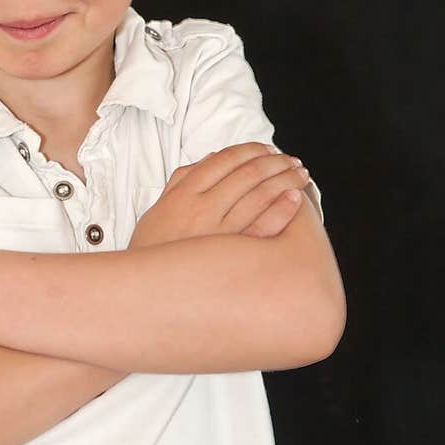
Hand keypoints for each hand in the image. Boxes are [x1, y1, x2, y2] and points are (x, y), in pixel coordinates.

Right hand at [128, 143, 309, 249]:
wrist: (146, 294)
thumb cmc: (154, 252)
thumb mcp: (158, 210)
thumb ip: (181, 181)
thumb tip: (209, 159)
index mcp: (182, 194)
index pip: (223, 160)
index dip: (250, 150)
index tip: (266, 149)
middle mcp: (200, 209)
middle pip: (246, 173)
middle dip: (274, 161)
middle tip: (290, 159)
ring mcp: (218, 232)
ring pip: (259, 194)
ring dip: (284, 179)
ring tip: (299, 174)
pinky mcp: (231, 257)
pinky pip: (264, 227)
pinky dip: (282, 209)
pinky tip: (294, 199)